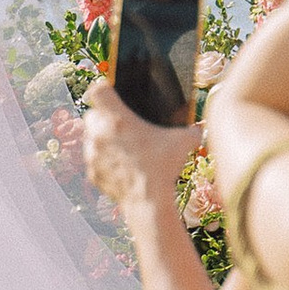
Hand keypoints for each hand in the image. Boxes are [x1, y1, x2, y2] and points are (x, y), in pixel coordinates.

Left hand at [79, 75, 203, 216]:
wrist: (148, 201)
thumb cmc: (162, 167)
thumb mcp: (183, 142)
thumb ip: (191, 130)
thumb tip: (198, 129)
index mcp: (117, 119)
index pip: (98, 90)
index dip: (104, 88)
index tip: (112, 92)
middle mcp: (99, 133)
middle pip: (92, 114)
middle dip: (104, 116)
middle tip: (122, 123)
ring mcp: (92, 154)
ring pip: (90, 137)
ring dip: (102, 138)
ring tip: (123, 146)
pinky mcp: (91, 172)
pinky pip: (94, 160)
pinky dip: (103, 160)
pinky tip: (120, 164)